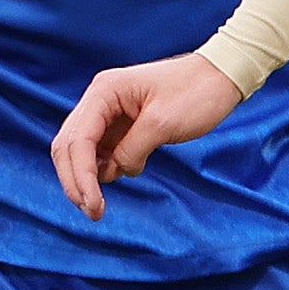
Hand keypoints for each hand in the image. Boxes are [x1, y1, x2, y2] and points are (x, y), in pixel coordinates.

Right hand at [55, 54, 243, 217]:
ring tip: (106, 198)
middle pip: (68, 147)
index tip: (93, 205)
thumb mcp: (163, 124)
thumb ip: (131, 150)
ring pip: (81, 153)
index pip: (77, 140)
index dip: (80, 177)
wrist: (220, 76)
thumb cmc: (196, 92)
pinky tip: (124, 172)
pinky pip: (101, 152)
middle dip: (76, 182)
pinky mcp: (121, 125)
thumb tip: (113, 171)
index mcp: (104, 92)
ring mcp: (108, 113)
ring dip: (88, 179)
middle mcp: (99, 100)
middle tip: (93, 212)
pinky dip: (105, 169)